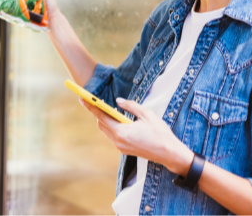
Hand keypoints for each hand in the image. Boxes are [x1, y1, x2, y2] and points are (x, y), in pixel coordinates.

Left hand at [79, 97, 193, 175]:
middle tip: (96, 101)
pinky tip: (119, 120)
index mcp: (123, 132)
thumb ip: (131, 106)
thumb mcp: (147, 114)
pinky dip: (113, 127)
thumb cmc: (160, 133)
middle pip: (101, 125)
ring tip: (109, 109)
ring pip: (107, 131)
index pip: (102, 117)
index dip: (91, 107)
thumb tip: (118, 101)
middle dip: (98, 113)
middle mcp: (119, 141)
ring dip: (106, 120)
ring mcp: (121, 147)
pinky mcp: (124, 150)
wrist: (169, 153)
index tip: (82, 99)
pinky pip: (114, 136)